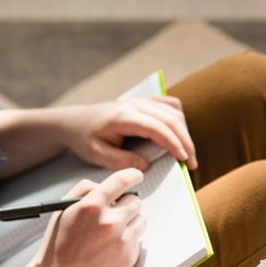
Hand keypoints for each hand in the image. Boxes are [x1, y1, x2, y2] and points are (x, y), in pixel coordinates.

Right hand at [8, 168, 145, 266]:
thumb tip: (109, 186)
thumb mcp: (63, 209)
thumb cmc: (58, 244)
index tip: (136, 176)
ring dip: (130, 222)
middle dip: (126, 204)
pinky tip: (109, 249)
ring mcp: (121, 242)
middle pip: (135, 201)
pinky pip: (138, 240)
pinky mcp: (128, 258)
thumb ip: (86, 190)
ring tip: (111, 233)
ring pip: (141, 220)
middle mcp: (110, 222)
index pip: (122, 181)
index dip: (132, 175)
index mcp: (91, 206)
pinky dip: (128, 241)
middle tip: (115, 213)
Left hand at [55, 96, 197, 170]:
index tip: (184, 160)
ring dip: (184, 131)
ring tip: (187, 152)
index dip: (174, 143)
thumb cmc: (84, 138)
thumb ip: (120, 161)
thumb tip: (146, 166)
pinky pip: (168, 104)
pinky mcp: (142, 101)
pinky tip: (179, 133)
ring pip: (173, 110)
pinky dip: (178, 118)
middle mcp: (134, 104)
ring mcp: (140, 100)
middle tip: (192, 163)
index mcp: (123, 116)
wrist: (73, 121)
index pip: (157, 128)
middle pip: (170, 119)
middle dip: (185, 141)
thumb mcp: (96, 154)